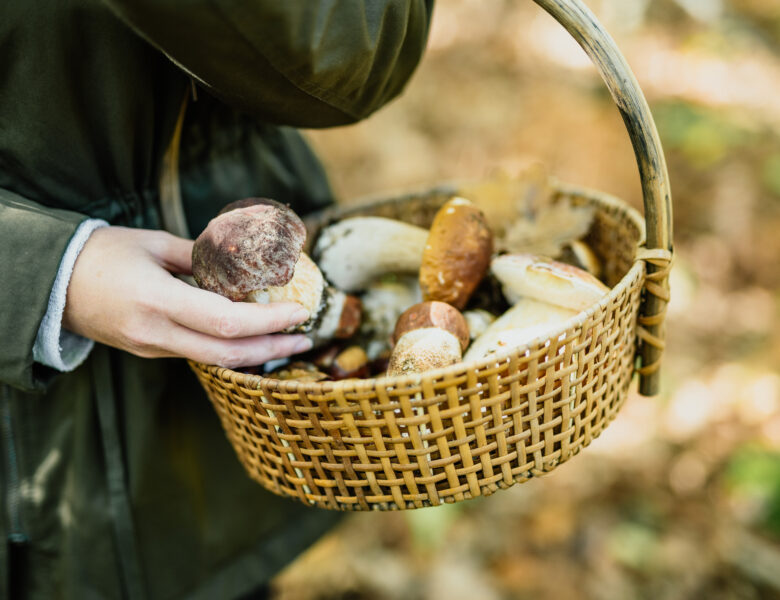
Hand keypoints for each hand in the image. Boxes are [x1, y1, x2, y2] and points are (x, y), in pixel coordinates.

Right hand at [63, 226, 311, 367]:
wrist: (54, 286)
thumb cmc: (103, 255)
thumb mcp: (154, 244)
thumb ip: (200, 255)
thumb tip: (242, 260)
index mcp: (158, 301)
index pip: (225, 322)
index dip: (268, 321)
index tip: (298, 311)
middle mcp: (157, 334)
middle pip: (228, 354)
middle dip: (274, 348)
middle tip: (306, 337)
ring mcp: (154, 348)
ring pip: (216, 359)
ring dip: (257, 352)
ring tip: (289, 339)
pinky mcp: (152, 352)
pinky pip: (200, 354)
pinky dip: (232, 347)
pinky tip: (253, 336)